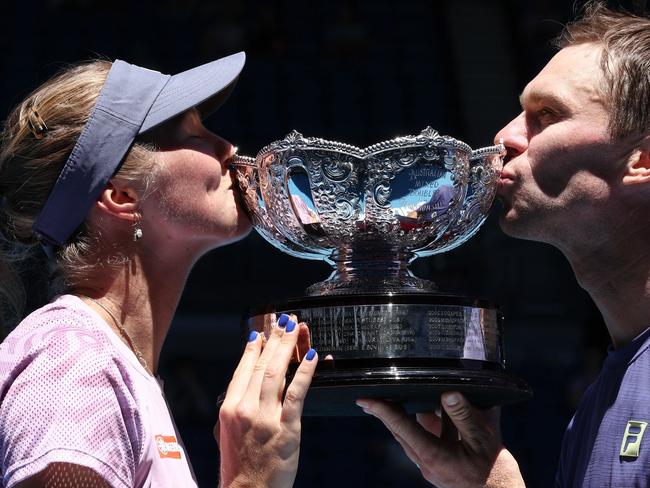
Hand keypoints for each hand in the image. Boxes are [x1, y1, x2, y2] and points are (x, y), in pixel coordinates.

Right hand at [217, 314, 317, 487]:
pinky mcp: (286, 426)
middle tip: (284, 319)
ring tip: (297, 327)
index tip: (261, 331)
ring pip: (277, 372)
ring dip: (288, 346)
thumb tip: (245, 385)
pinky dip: (305, 371)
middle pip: (261, 364)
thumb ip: (237, 407)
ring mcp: (265, 417)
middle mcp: (244, 409)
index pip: (242, 368)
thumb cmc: (240, 465)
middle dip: (274, 338)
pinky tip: (314, 356)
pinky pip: (297, 392)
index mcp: (229, 408)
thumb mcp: (228, 432)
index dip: (253, 347)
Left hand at [357, 392, 524, 487]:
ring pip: (413, 437)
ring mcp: (433, 467)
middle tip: (375, 394)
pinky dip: (429, 425)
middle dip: (388, 412)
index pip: (400, 426)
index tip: (363, 398)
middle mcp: (427, 463)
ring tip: (404, 396)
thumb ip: (464, 415)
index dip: (381, 409)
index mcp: (433, 456)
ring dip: (409, 417)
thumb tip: (448, 394)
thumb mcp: (484, 440)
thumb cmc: (496, 476)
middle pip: (400, 431)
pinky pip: (429, 441)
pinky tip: (442, 411)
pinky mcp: (441, 468)